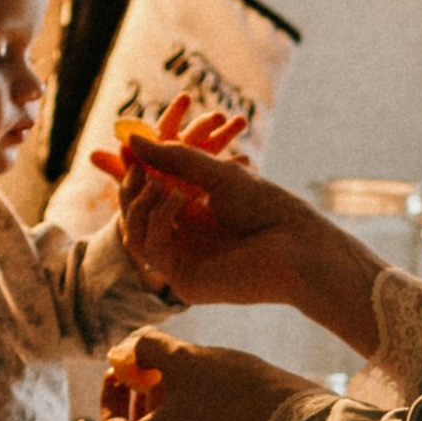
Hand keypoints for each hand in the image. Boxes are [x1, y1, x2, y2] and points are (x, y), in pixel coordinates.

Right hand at [97, 100, 311, 306]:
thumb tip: (130, 139)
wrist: (295, 244)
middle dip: (131, 187)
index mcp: (195, 214)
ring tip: (165, 185)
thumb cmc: (266, 206)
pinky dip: (157, 218)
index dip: (135, 172)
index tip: (126, 148)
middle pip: (135, 215)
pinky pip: (150, 248)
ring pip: (135, 232)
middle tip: (136, 165)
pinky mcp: (184, 282)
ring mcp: (183, 262)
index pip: (149, 195)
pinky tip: (178, 200)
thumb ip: (173, 158)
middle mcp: (186, 239)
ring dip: (142, 202)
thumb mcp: (216, 173)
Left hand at [98, 330, 303, 420]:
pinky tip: (214, 402)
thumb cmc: (236, 390)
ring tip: (189, 381)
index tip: (121, 371)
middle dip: (142, 401)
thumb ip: (147, 348)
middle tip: (155, 370)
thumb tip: (132, 347)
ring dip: (168, 413)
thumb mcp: (185, 357)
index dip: (110, 396)